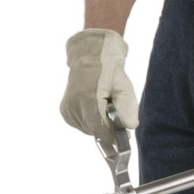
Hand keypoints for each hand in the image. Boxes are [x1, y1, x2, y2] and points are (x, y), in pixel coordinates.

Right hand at [59, 29, 139, 145]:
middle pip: (94, 130)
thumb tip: (129, 128)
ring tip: (102, 106)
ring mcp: (67, 108)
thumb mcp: (125, 88)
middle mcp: (74, 105)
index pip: (99, 130)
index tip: (122, 135)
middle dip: (106, 127)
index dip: (112, 135)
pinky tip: (93, 107)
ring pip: (87, 129)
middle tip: (113, 113)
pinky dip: (89, 120)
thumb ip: (128, 109)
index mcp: (88, 99)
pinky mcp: (64, 110)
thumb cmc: (110, 73)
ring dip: (97, 124)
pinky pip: (80, 124)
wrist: (90, 58)